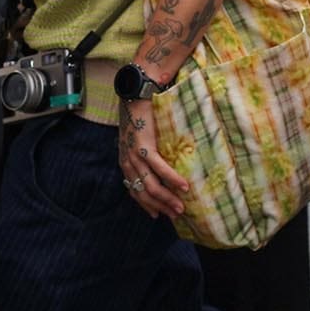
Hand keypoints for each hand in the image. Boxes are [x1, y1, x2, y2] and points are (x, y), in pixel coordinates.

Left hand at [117, 99, 189, 219]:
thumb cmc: (139, 114)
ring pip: (151, 186)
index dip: (145, 204)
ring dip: (167, 199)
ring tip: (181, 207)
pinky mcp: (145, 147)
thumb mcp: (137, 137)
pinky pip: (160, 169)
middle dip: (160, 207)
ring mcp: (135, 156)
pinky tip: (184, 187)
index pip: (134, 190)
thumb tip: (158, 160)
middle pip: (143, 192)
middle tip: (175, 216)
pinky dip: (172, 180)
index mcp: (125, 162)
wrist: (135, 95)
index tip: (157, 214)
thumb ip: (144, 151)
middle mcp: (128, 163)